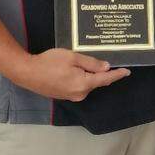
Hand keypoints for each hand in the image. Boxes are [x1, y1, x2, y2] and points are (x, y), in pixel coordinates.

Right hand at [9, 48, 129, 100]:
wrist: (27, 72)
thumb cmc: (49, 62)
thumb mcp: (72, 57)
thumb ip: (91, 63)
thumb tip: (106, 67)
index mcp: (83, 84)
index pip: (106, 80)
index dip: (117, 75)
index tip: (128, 71)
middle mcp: (80, 94)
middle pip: (97, 82)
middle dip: (102, 73)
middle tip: (108, 61)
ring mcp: (71, 96)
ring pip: (88, 84)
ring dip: (91, 75)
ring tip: (92, 64)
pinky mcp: (64, 95)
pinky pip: (79, 86)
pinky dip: (83, 78)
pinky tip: (79, 70)